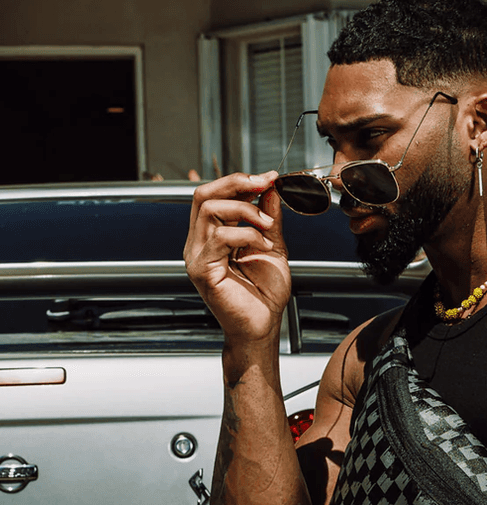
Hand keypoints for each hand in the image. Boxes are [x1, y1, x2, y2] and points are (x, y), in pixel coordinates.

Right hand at [184, 172, 290, 342]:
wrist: (263, 327)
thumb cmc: (264, 296)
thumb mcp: (272, 247)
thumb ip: (268, 219)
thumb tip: (269, 190)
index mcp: (211, 235)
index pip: (214, 195)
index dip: (239, 180)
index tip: (268, 177)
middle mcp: (199, 243)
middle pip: (204, 194)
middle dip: (237, 183)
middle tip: (264, 184)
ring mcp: (197, 255)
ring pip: (210, 209)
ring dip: (246, 211)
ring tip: (268, 226)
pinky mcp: (202, 269)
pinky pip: (220, 237)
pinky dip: (248, 235)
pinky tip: (264, 247)